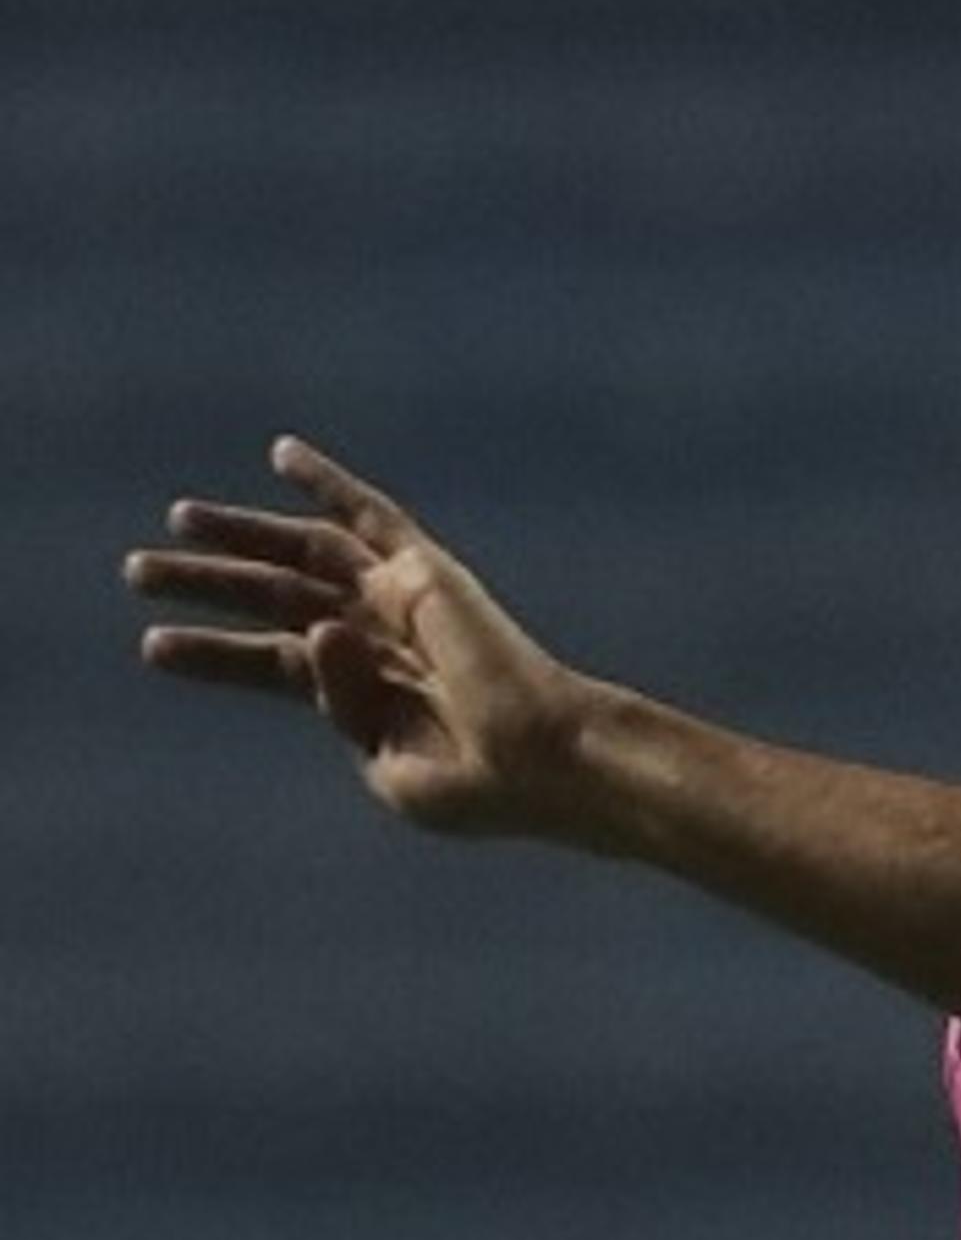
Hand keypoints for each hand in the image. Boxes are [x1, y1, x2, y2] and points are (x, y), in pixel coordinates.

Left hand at [127, 436, 599, 840]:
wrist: (543, 760)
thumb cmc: (476, 785)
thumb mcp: (384, 765)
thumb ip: (337, 704)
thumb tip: (316, 629)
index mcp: (361, 695)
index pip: (269, 662)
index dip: (210, 653)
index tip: (154, 645)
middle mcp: (374, 639)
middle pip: (272, 597)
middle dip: (205, 582)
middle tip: (139, 570)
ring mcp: (400, 601)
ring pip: (304, 554)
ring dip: (241, 534)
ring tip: (177, 521)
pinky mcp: (427, 574)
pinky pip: (372, 515)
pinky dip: (328, 483)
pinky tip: (282, 454)